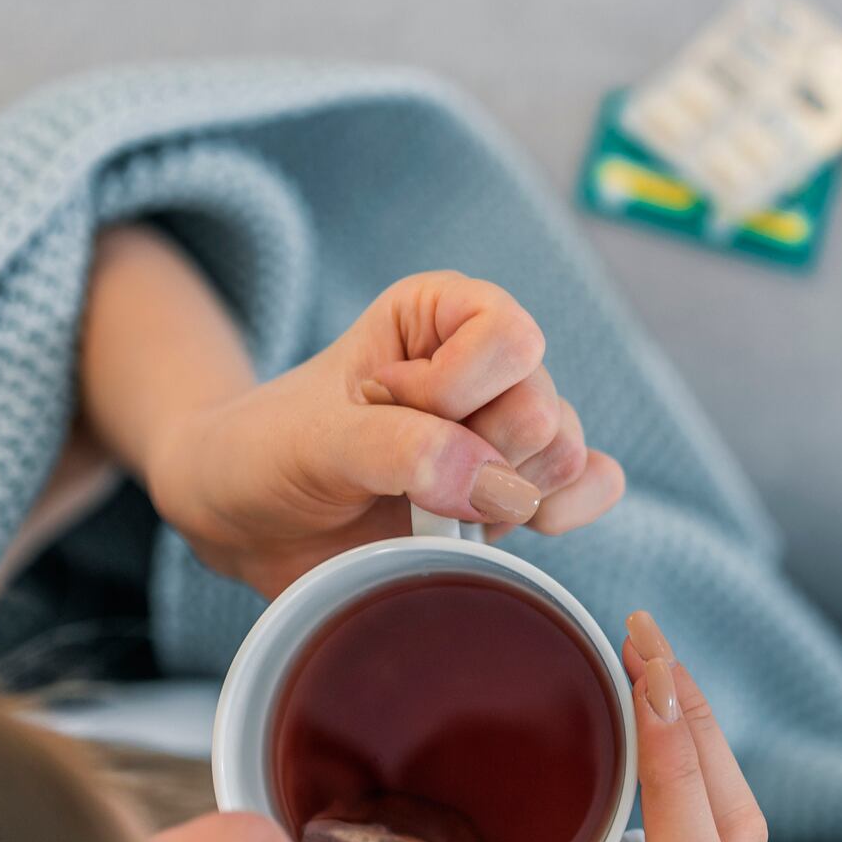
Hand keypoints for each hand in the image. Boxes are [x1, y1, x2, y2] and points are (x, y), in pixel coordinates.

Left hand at [77, 228, 625, 597]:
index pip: (508, 341)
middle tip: (398, 474)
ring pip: (565, 459)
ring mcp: (509, 430)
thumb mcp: (315, 442)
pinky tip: (491, 528)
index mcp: (444, 313)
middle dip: (473, 458)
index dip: (452, 392)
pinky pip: (592, 489)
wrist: (249, 519)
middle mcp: (489, 363)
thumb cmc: (271, 455)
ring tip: (426, 506)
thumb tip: (504, 489)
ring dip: (499, 499)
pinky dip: (558, 516)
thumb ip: (403, 450)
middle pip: (543, 411)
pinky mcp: (521, 490)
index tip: (379, 406)